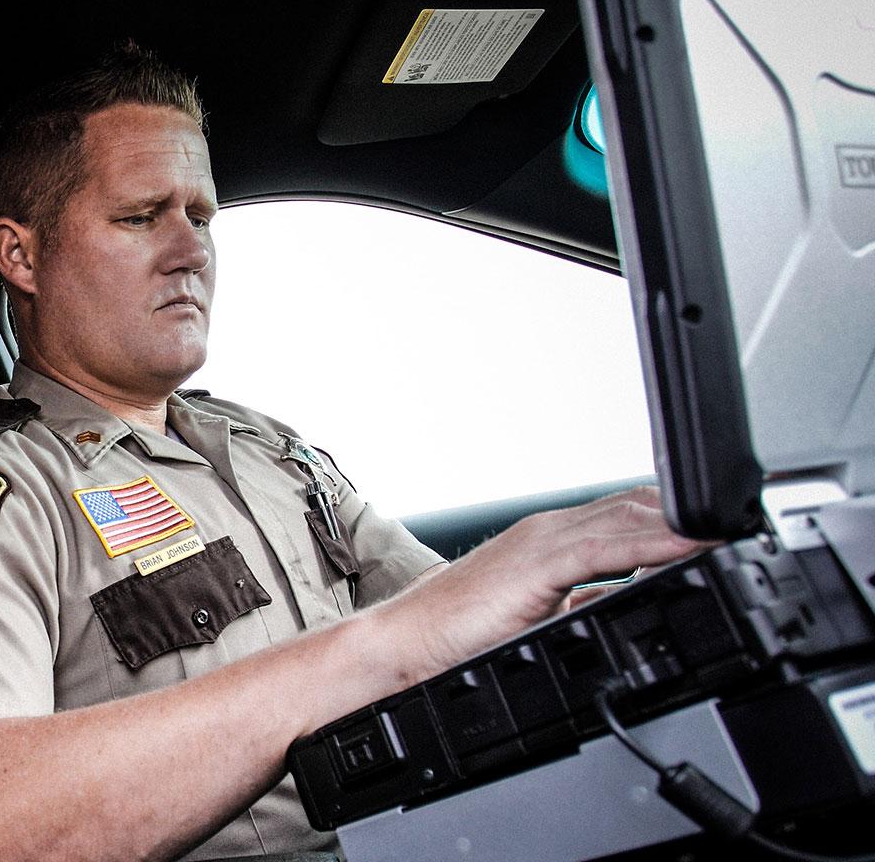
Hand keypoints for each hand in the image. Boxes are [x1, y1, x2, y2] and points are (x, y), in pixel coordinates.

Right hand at [386, 487, 713, 680]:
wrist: (405, 644)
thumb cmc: (456, 635)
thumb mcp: (537, 614)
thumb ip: (579, 601)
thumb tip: (619, 604)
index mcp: (552, 542)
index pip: (631, 516)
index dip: (680, 519)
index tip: (724, 528)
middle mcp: (551, 531)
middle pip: (641, 506)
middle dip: (693, 512)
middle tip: (746, 521)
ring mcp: (545, 542)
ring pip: (632, 518)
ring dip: (686, 522)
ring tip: (735, 528)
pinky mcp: (538, 563)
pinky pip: (611, 546)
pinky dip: (657, 543)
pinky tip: (692, 545)